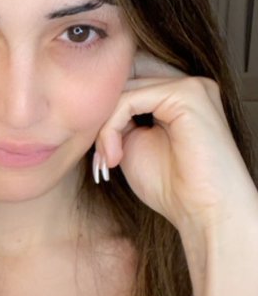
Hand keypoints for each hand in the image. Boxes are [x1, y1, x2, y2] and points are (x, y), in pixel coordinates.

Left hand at [94, 51, 257, 237]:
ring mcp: (190, 86)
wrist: (204, 213)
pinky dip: (112, 127)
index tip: (95, 151)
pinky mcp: (187, 94)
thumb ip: (119, 119)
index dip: (105, 111)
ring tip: (107, 160)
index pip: (130, 83)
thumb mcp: (134, 144)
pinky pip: (131, 99)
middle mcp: (188, 85)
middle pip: (125, 82)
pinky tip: (115, 156)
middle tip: (97, 157)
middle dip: (101, 118)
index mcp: (179, 96)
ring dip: (104, 127)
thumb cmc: (173, 187)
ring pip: (125, 90)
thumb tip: (92, 103)